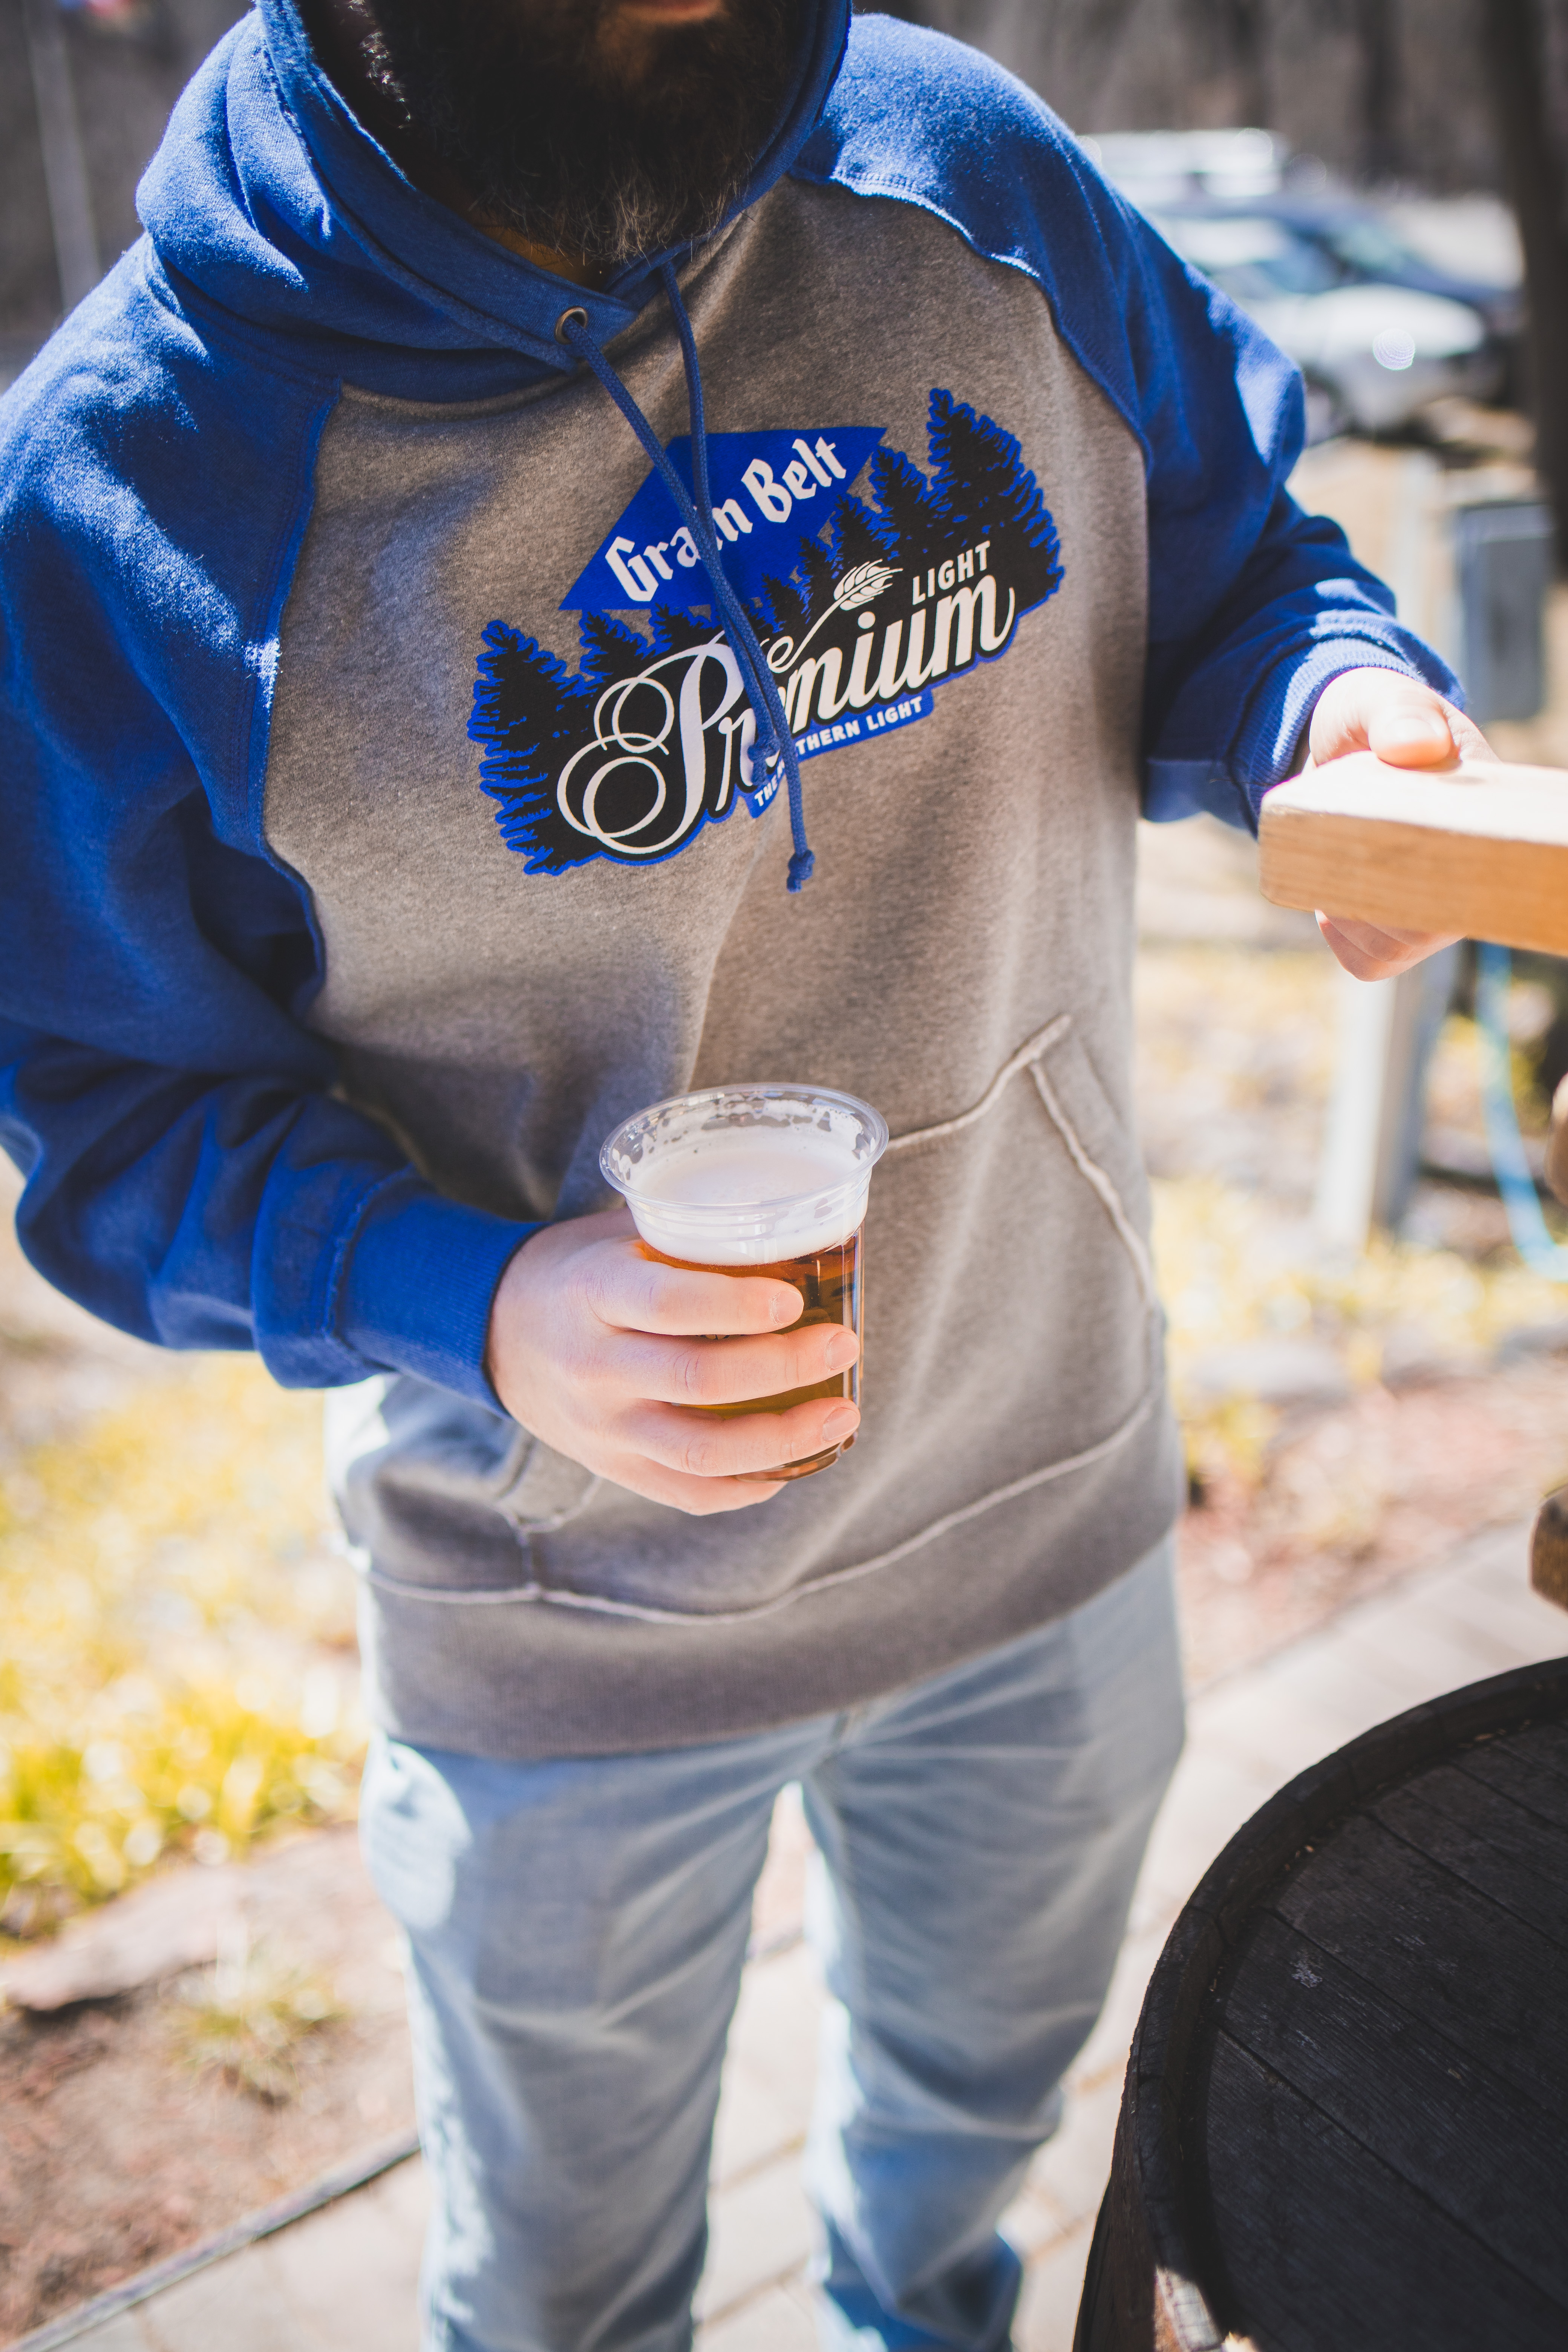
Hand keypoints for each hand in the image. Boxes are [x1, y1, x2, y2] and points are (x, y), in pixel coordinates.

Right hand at [484, 1206, 859, 1514]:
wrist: (493, 1330)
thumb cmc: (581, 1271)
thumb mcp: (618, 1235)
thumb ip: (689, 1240)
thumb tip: (799, 1232)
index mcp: (594, 1293)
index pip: (667, 1305)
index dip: (737, 1306)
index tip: (795, 1300)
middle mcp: (593, 1367)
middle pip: (697, 1380)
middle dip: (783, 1368)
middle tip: (843, 1344)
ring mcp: (600, 1427)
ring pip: (701, 1453)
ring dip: (783, 1440)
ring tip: (842, 1414)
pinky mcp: (611, 1465)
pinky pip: (687, 1493)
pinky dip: (747, 1485)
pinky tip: (791, 1463)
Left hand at [1300, 667, 1496, 980]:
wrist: (1342, 747)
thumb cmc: (1370, 719)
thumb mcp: (1377, 700)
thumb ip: (1398, 713)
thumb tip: (1420, 746)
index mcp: (1485, 813)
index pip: (1484, 867)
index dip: (1433, 871)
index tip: (1382, 846)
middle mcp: (1473, 871)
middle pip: (1434, 923)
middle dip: (1374, 890)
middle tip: (1338, 841)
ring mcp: (1440, 909)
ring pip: (1397, 945)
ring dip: (1350, 910)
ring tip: (1334, 853)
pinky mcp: (1399, 933)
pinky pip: (1372, 961)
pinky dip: (1340, 933)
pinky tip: (1332, 891)